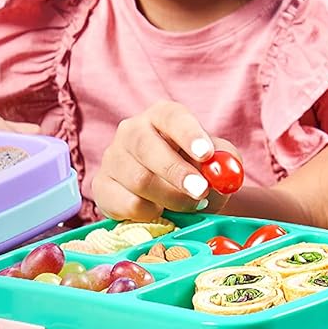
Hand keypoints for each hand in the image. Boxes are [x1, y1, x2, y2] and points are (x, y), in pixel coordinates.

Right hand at [91, 100, 242, 222]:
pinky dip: (151, 213)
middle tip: (201, 191)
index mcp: (162, 116)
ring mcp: (112, 158)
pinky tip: (161, 210)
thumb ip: (226, 161)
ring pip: (139, 180)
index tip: (206, 154)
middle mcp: (131, 131)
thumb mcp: (218, 161)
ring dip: (171, 198)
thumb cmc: (197, 170)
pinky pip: (127, 203)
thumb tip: (223, 170)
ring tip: (190, 205)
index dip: (189, 134)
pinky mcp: (102, 186)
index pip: (172, 116)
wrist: (175, 195)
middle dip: (177, 172)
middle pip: (147, 147)